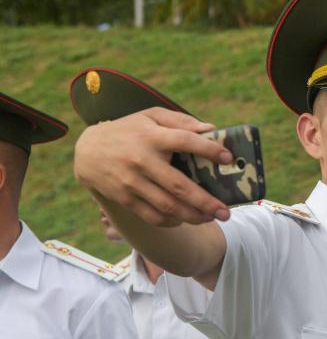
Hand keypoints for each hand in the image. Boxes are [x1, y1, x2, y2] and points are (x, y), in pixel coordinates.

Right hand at [74, 108, 233, 226]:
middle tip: (226, 212)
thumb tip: (211, 129)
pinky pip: (152, 216)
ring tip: (211, 218)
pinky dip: (171, 221)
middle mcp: (142, 160)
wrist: (87, 150)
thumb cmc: (128, 131)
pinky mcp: (123, 198)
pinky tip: (184, 219)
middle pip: (179, 186)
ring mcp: (131, 182)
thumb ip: (181, 121)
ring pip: (168, 206)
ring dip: (193, 216)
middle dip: (206, 202)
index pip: (185, 141)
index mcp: (152, 136)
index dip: (209, 149)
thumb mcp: (150, 116)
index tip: (228, 158)